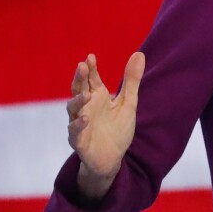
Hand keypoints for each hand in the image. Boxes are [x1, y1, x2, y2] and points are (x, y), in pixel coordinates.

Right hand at [67, 52, 144, 185]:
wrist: (113, 157)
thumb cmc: (118, 128)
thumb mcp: (128, 103)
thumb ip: (132, 81)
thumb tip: (139, 54)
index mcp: (97, 97)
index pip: (92, 79)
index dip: (90, 68)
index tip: (90, 57)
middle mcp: (86, 108)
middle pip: (79, 90)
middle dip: (80, 79)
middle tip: (81, 66)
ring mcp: (80, 123)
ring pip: (73, 109)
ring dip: (77, 101)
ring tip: (86, 94)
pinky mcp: (79, 140)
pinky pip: (75, 132)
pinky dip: (78, 125)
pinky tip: (84, 118)